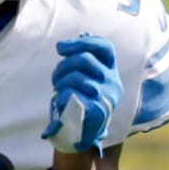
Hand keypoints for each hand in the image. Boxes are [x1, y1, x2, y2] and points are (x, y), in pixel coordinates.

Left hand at [42, 35, 122, 154]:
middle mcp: (112, 82)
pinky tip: (60, 103)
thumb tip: (84, 34)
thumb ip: (83, 60)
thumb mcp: (83, 79)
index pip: (105, 47)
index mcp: (110, 72)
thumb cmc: (78, 103)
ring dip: (60, 83)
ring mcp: (106, 97)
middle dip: (63, 66)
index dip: (83, 42)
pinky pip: (71, 94)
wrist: (79, 135)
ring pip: (76, 77)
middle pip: (84, 59)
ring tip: (58, 92)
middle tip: (56, 78)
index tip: (61, 47)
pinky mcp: (95, 111)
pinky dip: (60, 96)